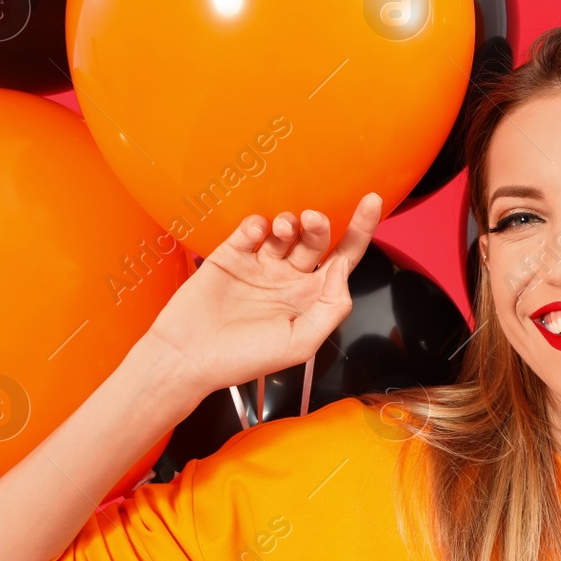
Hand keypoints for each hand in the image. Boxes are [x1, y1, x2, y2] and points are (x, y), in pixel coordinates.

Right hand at [142, 193, 382, 400]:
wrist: (188, 358)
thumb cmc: (243, 359)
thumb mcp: (301, 343)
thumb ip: (331, 307)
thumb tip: (343, 267)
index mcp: (310, 299)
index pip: (344, 259)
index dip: (361, 230)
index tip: (373, 201)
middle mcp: (288, 279)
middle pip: (317, 240)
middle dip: (320, 225)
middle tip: (313, 220)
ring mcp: (259, 266)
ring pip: (285, 231)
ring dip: (291, 222)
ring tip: (285, 227)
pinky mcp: (231, 256)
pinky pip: (250, 230)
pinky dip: (257, 224)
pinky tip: (256, 231)